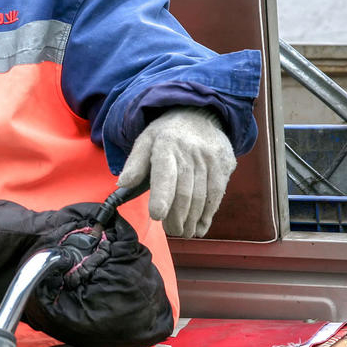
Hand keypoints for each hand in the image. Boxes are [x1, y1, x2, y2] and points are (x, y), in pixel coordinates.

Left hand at [117, 107, 235, 237]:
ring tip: (183, 232)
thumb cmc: (166, 134)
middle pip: (185, 191)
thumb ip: (134, 163)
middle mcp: (190, 152)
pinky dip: (208, 214)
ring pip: (202, 196)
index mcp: (166, 145)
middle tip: (171, 231)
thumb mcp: (145, 141)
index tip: (157, 215)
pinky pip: (217, 194)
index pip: (165, 173)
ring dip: (192, 219)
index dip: (162, 196)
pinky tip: (199, 227)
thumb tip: (122, 184)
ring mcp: (210, 159)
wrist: (198, 114)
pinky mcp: (224, 165)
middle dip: (177, 216)